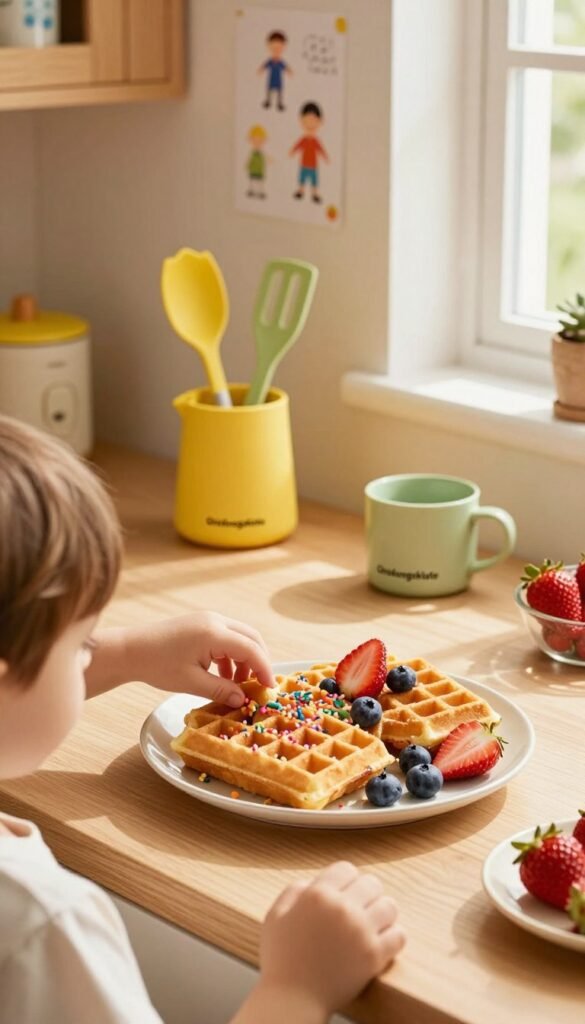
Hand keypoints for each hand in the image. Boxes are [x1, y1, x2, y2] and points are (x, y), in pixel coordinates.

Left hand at [88, 613, 273, 705]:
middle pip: (251, 638)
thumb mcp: (191, 682)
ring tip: (238, 685)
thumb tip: (243, 700)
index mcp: (214, 633)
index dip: (264, 669)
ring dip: (244, 659)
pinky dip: (231, 655)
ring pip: (240, 637)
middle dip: (259, 661)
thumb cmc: (157, 665)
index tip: (269, 688)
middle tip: (260, 685)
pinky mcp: (201, 623)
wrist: (130, 650)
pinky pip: (226, 637)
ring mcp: (208, 619)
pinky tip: (223, 675)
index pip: (251, 649)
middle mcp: (215, 620)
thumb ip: (221, 690)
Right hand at [258, 861, 404, 1016]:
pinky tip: (381, 942)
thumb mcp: (275, 916)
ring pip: (389, 906)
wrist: (292, 1001)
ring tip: (373, 923)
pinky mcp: (374, 956)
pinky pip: (399, 935)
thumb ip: (294, 890)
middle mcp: (342, 908)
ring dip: (382, 913)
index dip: (346, 879)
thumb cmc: (281, 960)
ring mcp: (360, 932)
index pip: (346, 868)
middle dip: (366, 893)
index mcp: (318, 895)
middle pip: (372, 883)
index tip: (345, 892)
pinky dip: (393, 937)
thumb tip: (314, 882)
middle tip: (360, 908)